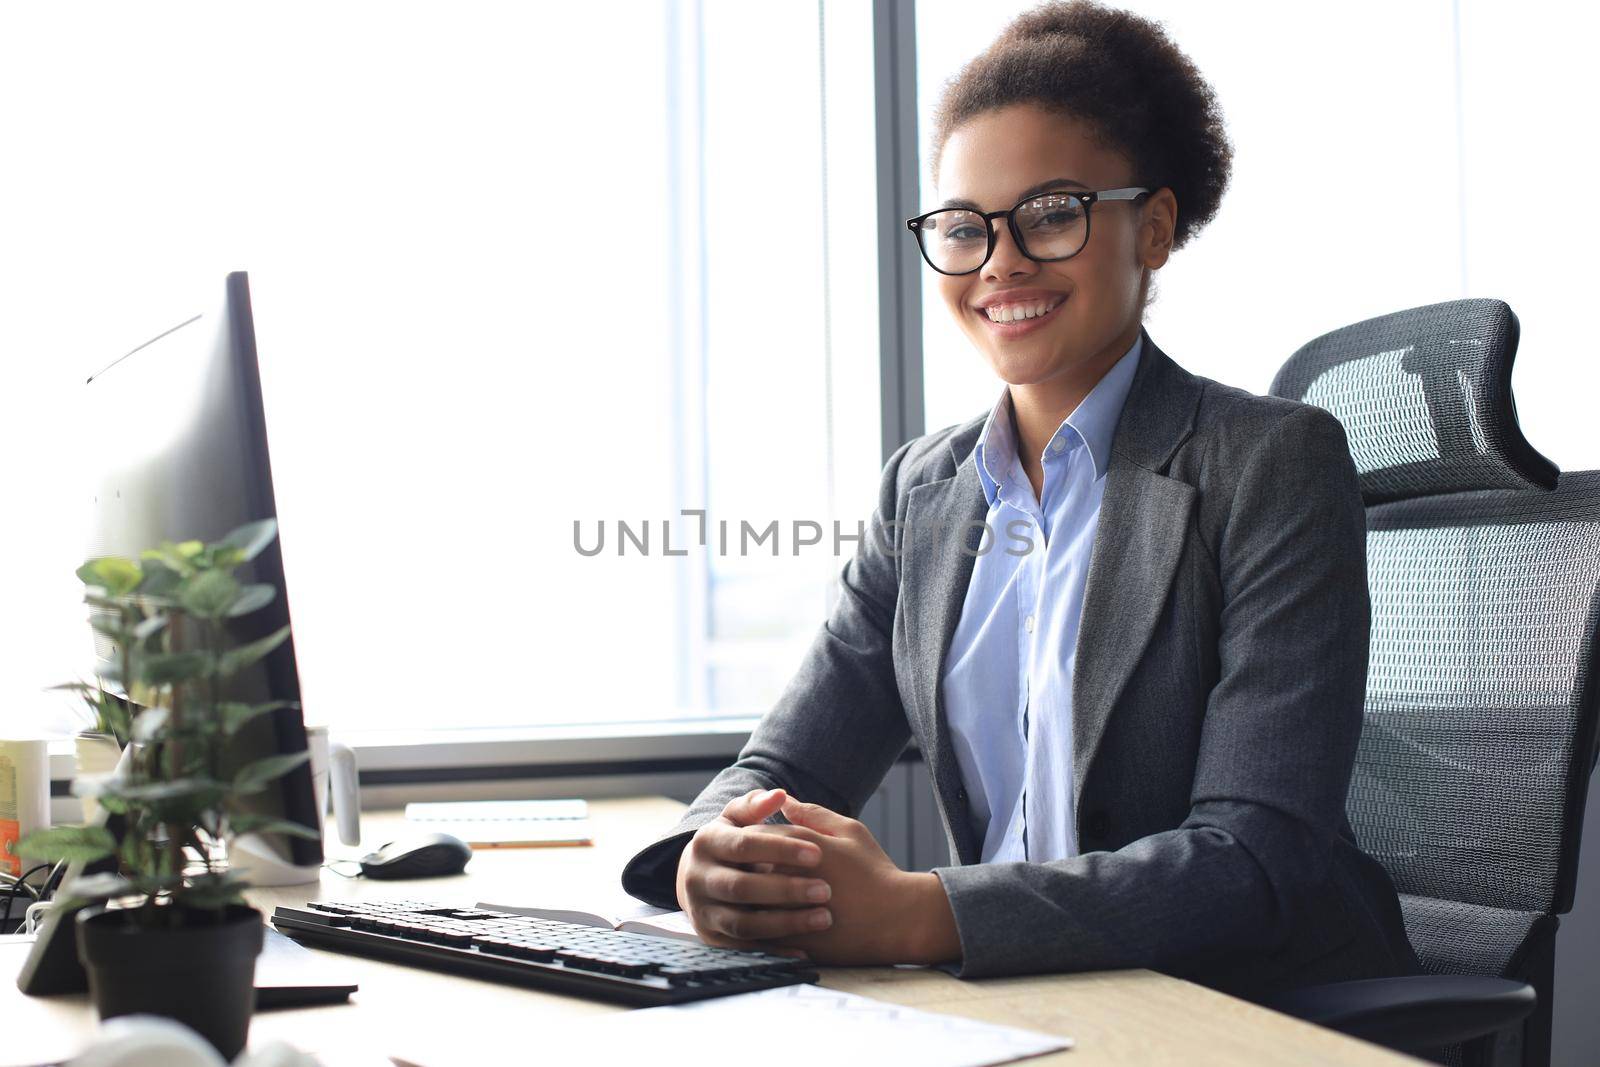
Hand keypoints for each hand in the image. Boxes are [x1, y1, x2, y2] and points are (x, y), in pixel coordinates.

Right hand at [675, 788, 835, 954]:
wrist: (699, 877)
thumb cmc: (732, 842)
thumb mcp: (736, 819)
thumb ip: (756, 805)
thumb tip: (780, 795)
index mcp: (705, 843)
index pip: (744, 846)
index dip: (781, 849)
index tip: (817, 853)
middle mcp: (697, 879)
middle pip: (742, 887)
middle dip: (786, 890)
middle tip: (826, 890)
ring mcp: (702, 911)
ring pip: (744, 923)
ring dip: (785, 923)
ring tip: (823, 918)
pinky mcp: (712, 938)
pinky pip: (745, 948)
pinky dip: (775, 950)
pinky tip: (806, 948)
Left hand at [765, 797, 960, 966]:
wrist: (898, 919)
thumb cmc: (875, 871)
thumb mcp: (850, 832)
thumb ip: (813, 814)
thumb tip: (783, 801)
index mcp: (803, 845)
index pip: (755, 836)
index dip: (752, 840)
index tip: (756, 846)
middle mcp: (793, 875)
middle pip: (746, 868)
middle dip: (744, 868)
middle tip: (748, 871)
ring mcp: (791, 910)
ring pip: (749, 902)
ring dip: (747, 898)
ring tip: (753, 898)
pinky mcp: (794, 939)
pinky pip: (760, 932)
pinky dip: (755, 927)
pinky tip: (763, 923)